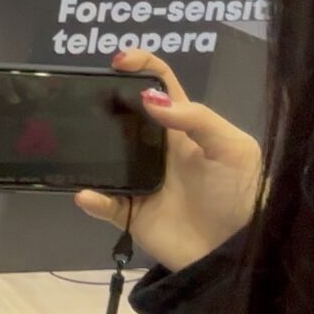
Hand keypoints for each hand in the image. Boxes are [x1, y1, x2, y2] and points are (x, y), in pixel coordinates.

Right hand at [74, 50, 260, 271]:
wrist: (240, 252)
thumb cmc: (241, 193)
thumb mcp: (233, 148)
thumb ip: (197, 118)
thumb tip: (149, 98)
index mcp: (183, 127)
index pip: (161, 86)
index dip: (141, 66)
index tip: (118, 61)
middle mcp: (158, 150)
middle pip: (123, 117)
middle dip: (102, 103)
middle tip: (83, 100)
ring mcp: (142, 182)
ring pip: (105, 159)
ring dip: (88, 151)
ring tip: (72, 144)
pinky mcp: (133, 214)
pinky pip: (104, 204)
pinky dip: (92, 199)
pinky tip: (88, 195)